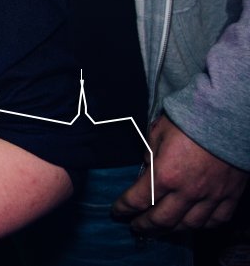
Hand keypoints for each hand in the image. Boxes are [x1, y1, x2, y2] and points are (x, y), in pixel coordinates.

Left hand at [111, 115, 247, 234]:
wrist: (228, 116)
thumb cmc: (189, 120)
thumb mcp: (157, 133)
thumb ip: (149, 155)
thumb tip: (146, 168)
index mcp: (165, 174)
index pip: (138, 200)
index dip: (124, 208)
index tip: (117, 211)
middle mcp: (187, 191)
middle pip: (162, 220)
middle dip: (144, 225)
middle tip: (135, 226)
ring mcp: (211, 196)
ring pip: (189, 225)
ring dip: (171, 230)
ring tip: (160, 229)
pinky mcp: (230, 195)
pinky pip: (216, 220)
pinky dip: (202, 226)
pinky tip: (192, 224)